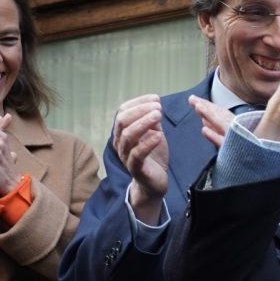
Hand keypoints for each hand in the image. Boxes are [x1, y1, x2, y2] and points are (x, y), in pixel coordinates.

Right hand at [112, 95, 169, 221]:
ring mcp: (126, 156)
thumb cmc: (153, 156)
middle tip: (158, 107)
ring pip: (128, 136)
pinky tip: (159, 135)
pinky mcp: (135, 168)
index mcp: (123, 132)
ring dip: (144, 122)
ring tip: (159, 115)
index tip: (156, 98)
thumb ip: (152, 121)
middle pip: (122, 121)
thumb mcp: (154, 133)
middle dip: (140, 110)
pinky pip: (137, 154)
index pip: (123, 111)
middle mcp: (120, 142)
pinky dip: (148, 143)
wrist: (155, 182)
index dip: (138, 102)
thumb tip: (155, 103)